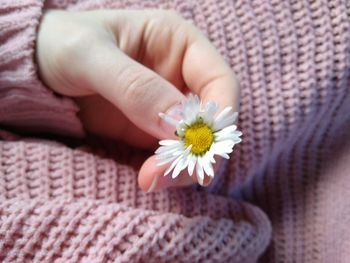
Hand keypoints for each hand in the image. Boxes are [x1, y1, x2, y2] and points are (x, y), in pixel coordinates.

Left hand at [36, 9, 239, 190]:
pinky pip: (169, 156)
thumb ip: (134, 86)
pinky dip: (164, 171)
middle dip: (198, 151)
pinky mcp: (149, 132)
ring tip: (150, 180)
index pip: (220, 81)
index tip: (197, 144)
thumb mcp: (89, 55)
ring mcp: (167, 107)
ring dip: (181, 167)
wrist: (35, 68)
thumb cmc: (60, 44)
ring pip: (194, 144)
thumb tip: (180, 125)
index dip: (218, 115)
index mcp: (179, 43)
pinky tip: (146, 179)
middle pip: (212, 120)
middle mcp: (180, 76)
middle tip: (166, 173)